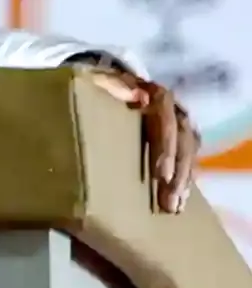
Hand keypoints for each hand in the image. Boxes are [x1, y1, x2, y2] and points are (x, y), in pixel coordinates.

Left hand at [81, 66, 198, 213]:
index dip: (166, 148)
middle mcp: (174, 109)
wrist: (109, 85)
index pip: (167, 120)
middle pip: (183, 141)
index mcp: (155, 94)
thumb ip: (108, 85)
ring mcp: (180, 125)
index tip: (161, 175)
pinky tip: (179, 203)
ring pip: (189, 153)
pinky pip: (188, 161)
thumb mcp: (97, 81)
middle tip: (168, 201)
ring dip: (183, 181)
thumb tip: (134, 95)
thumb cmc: (98, 86)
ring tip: (174, 207)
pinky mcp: (180, 140)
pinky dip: (184, 181)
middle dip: (177, 172)